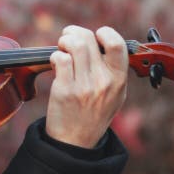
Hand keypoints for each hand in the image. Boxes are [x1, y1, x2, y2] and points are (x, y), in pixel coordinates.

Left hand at [46, 25, 127, 147]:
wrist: (75, 140)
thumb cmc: (93, 114)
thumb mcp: (115, 94)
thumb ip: (112, 70)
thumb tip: (100, 43)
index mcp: (118, 79)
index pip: (117, 44)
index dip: (104, 33)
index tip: (95, 35)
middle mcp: (103, 81)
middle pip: (88, 40)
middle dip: (74, 33)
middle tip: (67, 39)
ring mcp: (84, 86)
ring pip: (74, 46)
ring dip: (63, 41)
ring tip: (61, 48)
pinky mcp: (64, 90)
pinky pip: (60, 60)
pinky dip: (55, 56)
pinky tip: (54, 63)